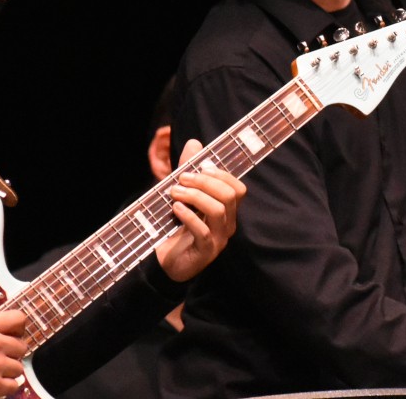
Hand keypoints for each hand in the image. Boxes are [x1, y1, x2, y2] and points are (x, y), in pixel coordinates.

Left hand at [154, 138, 246, 282]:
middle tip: (181, 178)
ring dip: (194, 196)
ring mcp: (218, 239)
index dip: (222, 174)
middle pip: (229, 196)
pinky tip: (174, 209)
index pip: (238, 189)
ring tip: (174, 192)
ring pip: (218, 210)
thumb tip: (194, 142)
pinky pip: (202, 231)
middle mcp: (227, 224)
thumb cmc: (178, 227)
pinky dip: (188, 216)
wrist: (168, 262)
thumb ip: (189, 171)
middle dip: (205, 182)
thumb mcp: (182, 196)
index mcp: (226, 211)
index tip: (200, 167)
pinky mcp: (204, 252)